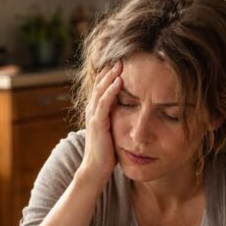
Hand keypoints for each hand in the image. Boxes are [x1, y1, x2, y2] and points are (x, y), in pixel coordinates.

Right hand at [79, 60, 122, 188]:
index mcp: (96, 111)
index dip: (109, 75)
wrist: (96, 169)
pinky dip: (111, 90)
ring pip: (101, 90)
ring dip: (111, 75)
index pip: (101, 87)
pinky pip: (105, 103)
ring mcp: (94, 116)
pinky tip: (119, 81)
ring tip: (120, 63)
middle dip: (110, 70)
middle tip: (122, 57)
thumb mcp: (113, 131)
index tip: (122, 63)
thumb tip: (132, 114)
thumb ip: (118, 120)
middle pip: (100, 84)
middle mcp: (92, 110)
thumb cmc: (107, 153)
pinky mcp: (98, 123)